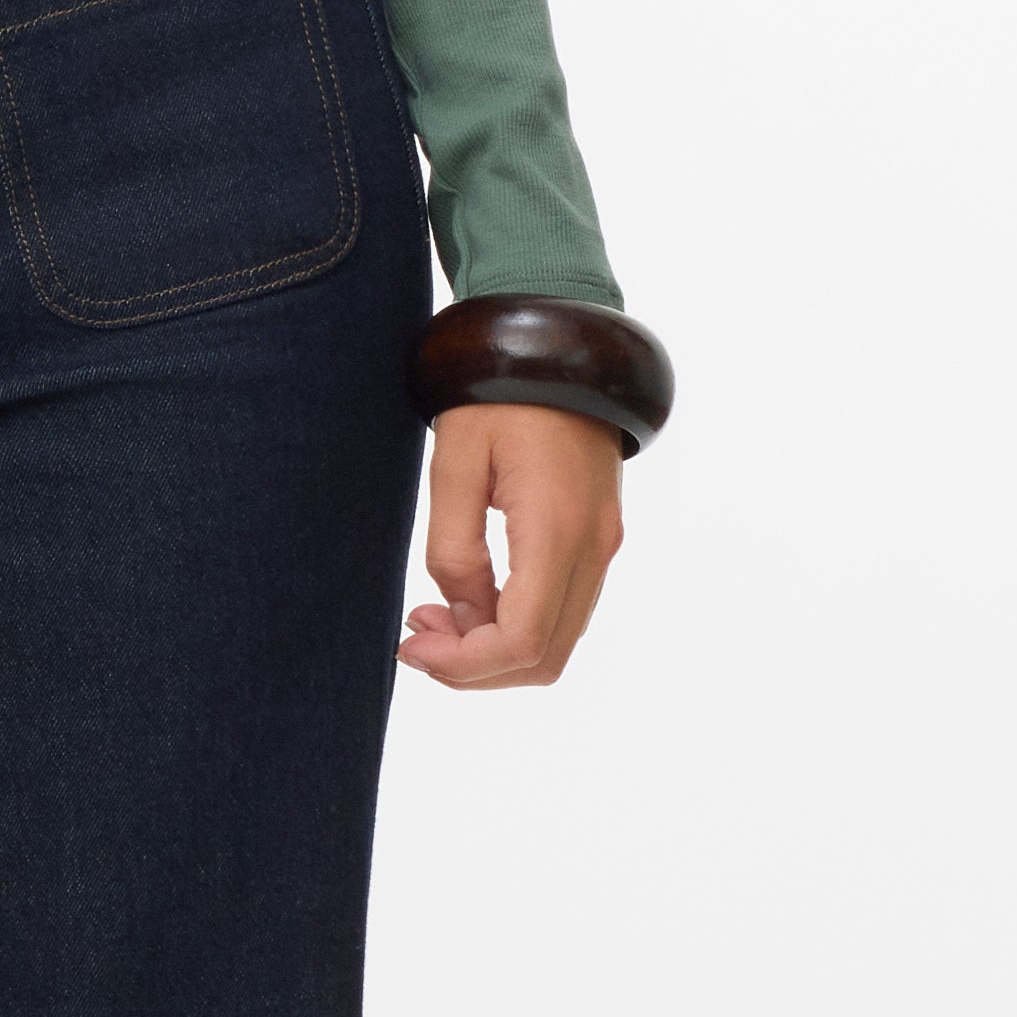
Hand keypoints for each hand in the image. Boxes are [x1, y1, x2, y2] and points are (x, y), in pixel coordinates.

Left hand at [400, 402, 623, 691]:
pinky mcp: (599, 538)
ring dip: (495, 650)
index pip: (519, 642)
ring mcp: (603, 546)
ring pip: (557, 643)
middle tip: (418, 638)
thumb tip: (461, 614)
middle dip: (475, 668)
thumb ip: (455, 549)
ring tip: (435, 616)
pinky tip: (472, 599)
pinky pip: (564, 610)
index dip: (463, 665)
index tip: (412, 645)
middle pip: (544, 660)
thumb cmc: (499, 394)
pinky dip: (518, 626)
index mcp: (555, 531)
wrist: (560, 348)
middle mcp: (592, 549)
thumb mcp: (454, 463)